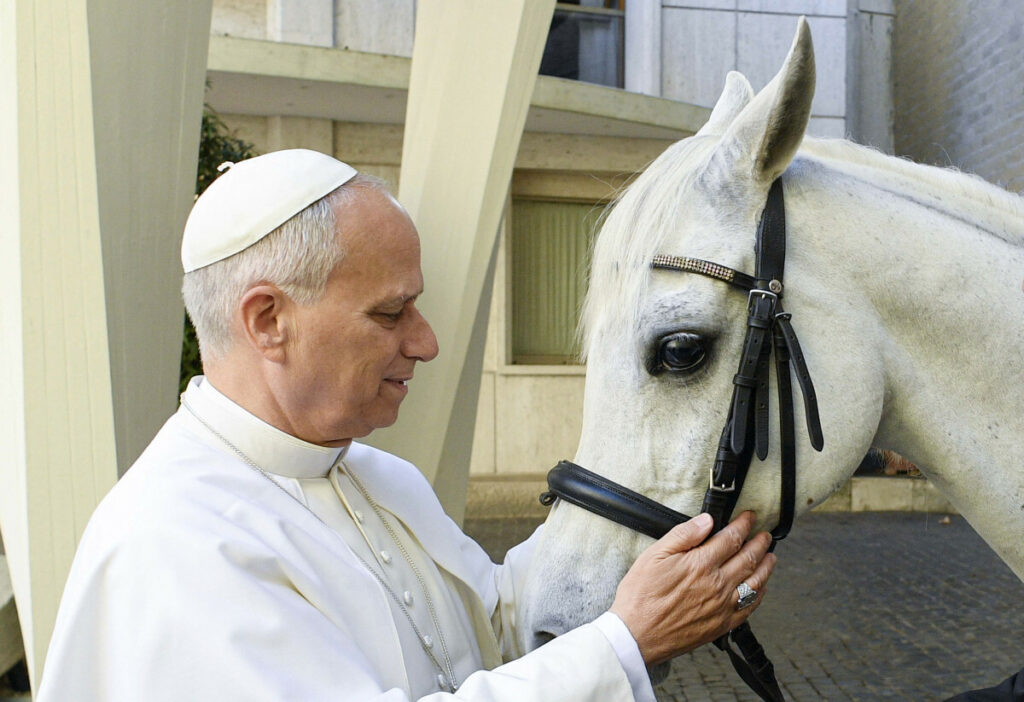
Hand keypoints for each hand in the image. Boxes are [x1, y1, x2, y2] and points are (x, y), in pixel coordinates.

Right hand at [608, 511, 775, 665]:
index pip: (731, 538)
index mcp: (701, 563)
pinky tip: (761, 587)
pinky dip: (760, 594)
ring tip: (771, 556)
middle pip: (748, 558)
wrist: (637, 634)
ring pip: (755, 582)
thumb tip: (706, 520)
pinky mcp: (722, 625)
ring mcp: (722, 606)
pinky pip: (750, 607)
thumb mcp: (655, 555)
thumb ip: (683, 535)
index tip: (749, 517)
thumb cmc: (641, 595)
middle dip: (760, 543)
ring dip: (766, 566)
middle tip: (765, 534)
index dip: (743, 525)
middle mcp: (717, 584)